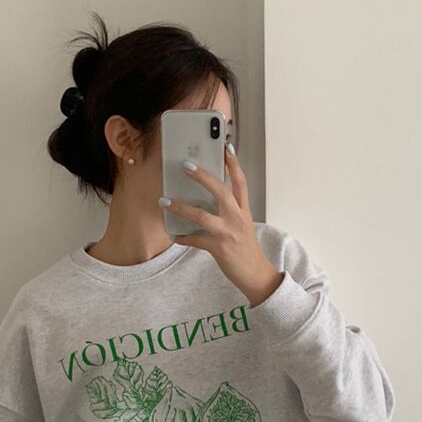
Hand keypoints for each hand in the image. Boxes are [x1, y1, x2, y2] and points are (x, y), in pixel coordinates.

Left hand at [159, 144, 283, 307]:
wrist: (257, 275)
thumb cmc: (246, 250)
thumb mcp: (242, 226)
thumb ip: (229, 212)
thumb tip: (205, 200)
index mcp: (244, 211)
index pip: (240, 182)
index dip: (233, 163)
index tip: (226, 146)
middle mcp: (237, 218)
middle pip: (221, 190)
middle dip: (203, 176)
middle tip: (186, 165)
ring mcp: (228, 233)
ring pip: (202, 215)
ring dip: (181, 206)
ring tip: (165, 201)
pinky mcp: (219, 248)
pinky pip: (195, 240)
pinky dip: (183, 237)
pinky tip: (174, 235)